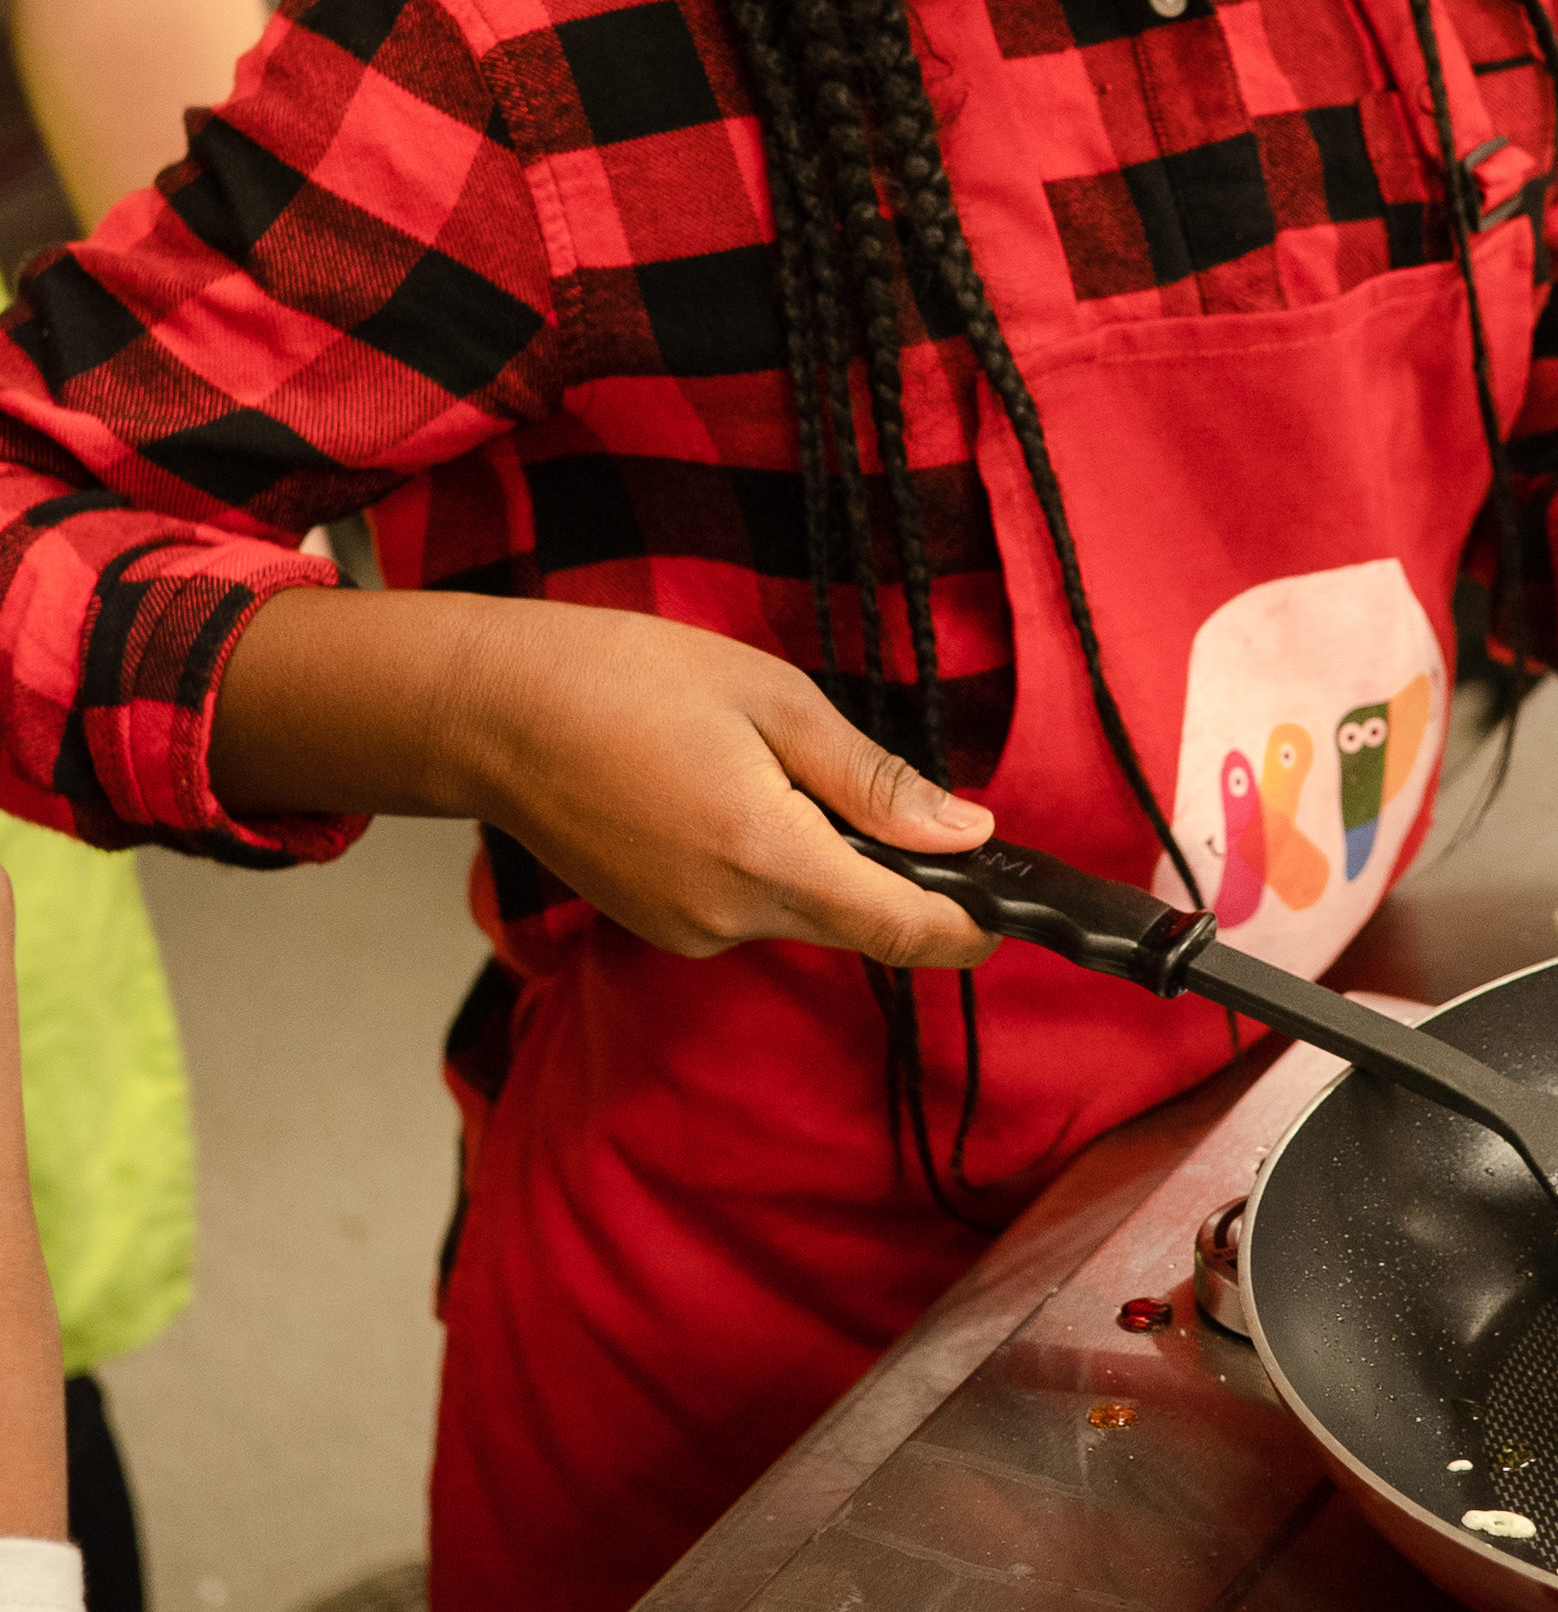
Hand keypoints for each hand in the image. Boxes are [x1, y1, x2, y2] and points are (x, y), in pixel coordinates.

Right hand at [211, 591, 998, 967]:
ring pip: (806, 915)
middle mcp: (730, 919)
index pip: (905, 928)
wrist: (488, 713)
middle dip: (902, 880)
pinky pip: (752, 909)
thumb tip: (967, 832)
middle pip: (861, 925)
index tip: (1014, 908)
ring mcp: (688, 934)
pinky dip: (773, 867)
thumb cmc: (626, 678)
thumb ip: (873, 780)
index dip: (972, 927)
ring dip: (828, 864)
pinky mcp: (660, 929)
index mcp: (769, 857)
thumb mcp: (771, 699)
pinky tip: (733, 796)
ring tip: (779, 769)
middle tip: (912, 804)